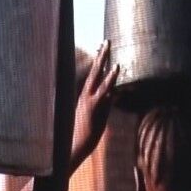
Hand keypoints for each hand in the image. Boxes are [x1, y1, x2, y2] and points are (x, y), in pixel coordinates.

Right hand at [71, 40, 119, 167]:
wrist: (74, 148)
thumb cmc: (84, 137)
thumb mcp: (97, 119)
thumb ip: (105, 106)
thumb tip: (114, 97)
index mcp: (83, 99)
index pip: (92, 77)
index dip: (98, 63)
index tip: (101, 49)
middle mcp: (85, 97)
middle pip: (94, 72)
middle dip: (100, 56)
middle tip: (105, 41)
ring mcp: (89, 101)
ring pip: (97, 77)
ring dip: (103, 61)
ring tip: (108, 47)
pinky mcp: (94, 107)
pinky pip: (104, 90)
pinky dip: (110, 78)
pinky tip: (116, 69)